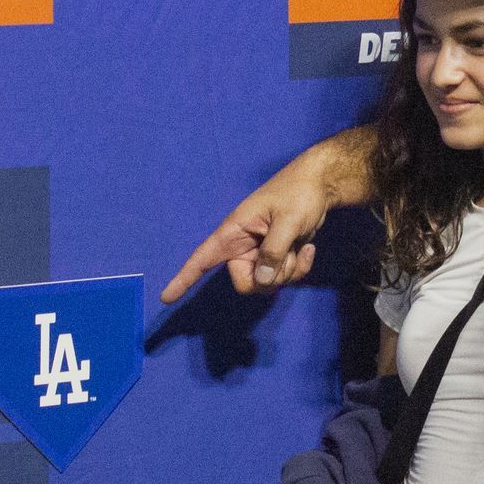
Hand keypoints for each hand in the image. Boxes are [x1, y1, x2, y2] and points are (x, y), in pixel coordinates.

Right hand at [159, 158, 327, 302]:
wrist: (318, 185)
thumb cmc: (298, 193)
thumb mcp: (288, 221)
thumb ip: (273, 251)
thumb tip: (262, 280)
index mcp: (234, 232)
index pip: (201, 258)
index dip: (183, 279)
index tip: (165, 298)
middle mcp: (242, 246)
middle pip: (246, 284)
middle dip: (270, 278)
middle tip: (288, 255)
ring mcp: (259, 254)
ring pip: (267, 284)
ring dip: (288, 270)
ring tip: (299, 245)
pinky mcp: (276, 258)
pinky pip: (283, 278)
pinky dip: (299, 268)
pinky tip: (308, 248)